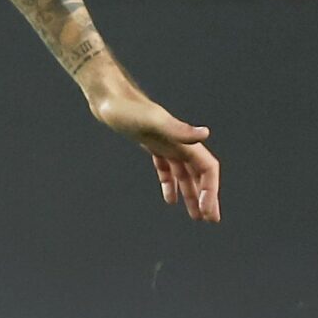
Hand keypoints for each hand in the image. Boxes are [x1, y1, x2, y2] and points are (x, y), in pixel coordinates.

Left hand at [81, 64, 220, 222]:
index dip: (211, 191)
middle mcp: (178, 142)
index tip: (207, 212)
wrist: (107, 97)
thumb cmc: (126, 109)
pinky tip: (170, 200)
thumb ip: (178, 129)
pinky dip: (170, 184)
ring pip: (184, 174)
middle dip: (206, 197)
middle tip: (209, 220)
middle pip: (200, 174)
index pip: (207, 169)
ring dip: (191, 194)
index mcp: (182, 141)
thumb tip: (205, 134)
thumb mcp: (151, 121)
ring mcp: (165, 143)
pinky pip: (166, 168)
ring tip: (195, 216)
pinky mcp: (151, 144)